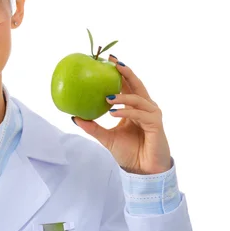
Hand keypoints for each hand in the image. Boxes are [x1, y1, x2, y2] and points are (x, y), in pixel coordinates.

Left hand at [72, 55, 171, 174]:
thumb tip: (73, 117)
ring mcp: (152, 114)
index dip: (119, 72)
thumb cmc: (128, 152)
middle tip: (113, 62)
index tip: (107, 59)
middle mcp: (144, 107)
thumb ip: (92, 127)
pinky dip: (126, 112)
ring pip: (138, 98)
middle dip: (126, 72)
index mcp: (134, 107)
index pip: (127, 85)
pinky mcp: (156, 124)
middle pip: (137, 84)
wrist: (142, 170)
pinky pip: (140, 114)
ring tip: (107, 97)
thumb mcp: (106, 137)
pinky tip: (113, 112)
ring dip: (123, 96)